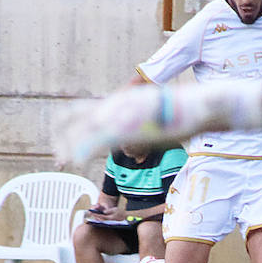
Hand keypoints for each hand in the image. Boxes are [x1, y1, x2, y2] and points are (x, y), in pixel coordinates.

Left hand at [52, 79, 261, 164]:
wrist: (203, 106)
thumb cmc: (188, 112)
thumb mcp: (159, 117)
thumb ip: (144, 127)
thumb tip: (142, 139)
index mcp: (124, 100)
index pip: (88, 109)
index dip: (72, 124)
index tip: (64, 140)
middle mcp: (118, 105)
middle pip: (79, 118)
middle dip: (64, 138)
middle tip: (59, 157)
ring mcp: (123, 115)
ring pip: (83, 130)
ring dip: (68, 147)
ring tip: (61, 162)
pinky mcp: (129, 129)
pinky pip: (97, 141)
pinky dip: (81, 151)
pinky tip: (73, 161)